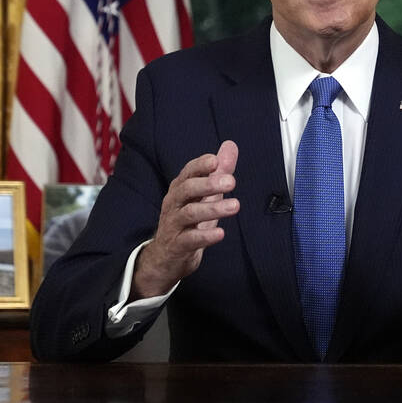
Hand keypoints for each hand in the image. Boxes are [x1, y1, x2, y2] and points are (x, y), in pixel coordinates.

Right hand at [132, 140, 239, 298]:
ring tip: (235, 206)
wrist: (166, 257)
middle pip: (187, 189)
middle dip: (208, 184)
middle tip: (231, 182)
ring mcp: (174, 225)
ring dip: (213, 209)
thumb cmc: (188, 221)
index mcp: (180, 189)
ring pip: (189, 213)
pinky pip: (189, 239)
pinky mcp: (177, 246)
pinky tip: (220, 234)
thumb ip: (218, 171)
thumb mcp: (204, 195)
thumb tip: (230, 145)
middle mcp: (174, 204)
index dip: (200, 165)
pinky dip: (205, 236)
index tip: (215, 160)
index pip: (188, 173)